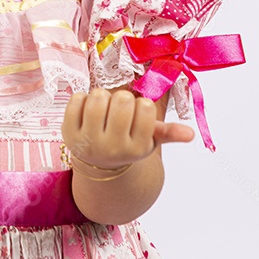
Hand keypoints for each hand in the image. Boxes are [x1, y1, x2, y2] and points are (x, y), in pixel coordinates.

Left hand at [61, 89, 194, 169]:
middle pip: (122, 100)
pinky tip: (87, 111)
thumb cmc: (127, 143)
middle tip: (118, 109)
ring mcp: (88, 141)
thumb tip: (190, 134)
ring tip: (104, 108)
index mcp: (136, 148)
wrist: (98, 163)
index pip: (145, 107)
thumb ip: (168, 133)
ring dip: (102, 96)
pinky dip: (82, 98)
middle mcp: (112, 148)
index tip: (136, 115)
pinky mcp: (67, 132)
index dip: (141, 104)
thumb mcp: (149, 141)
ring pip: (99, 97)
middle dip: (122, 98)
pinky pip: (77, 98)